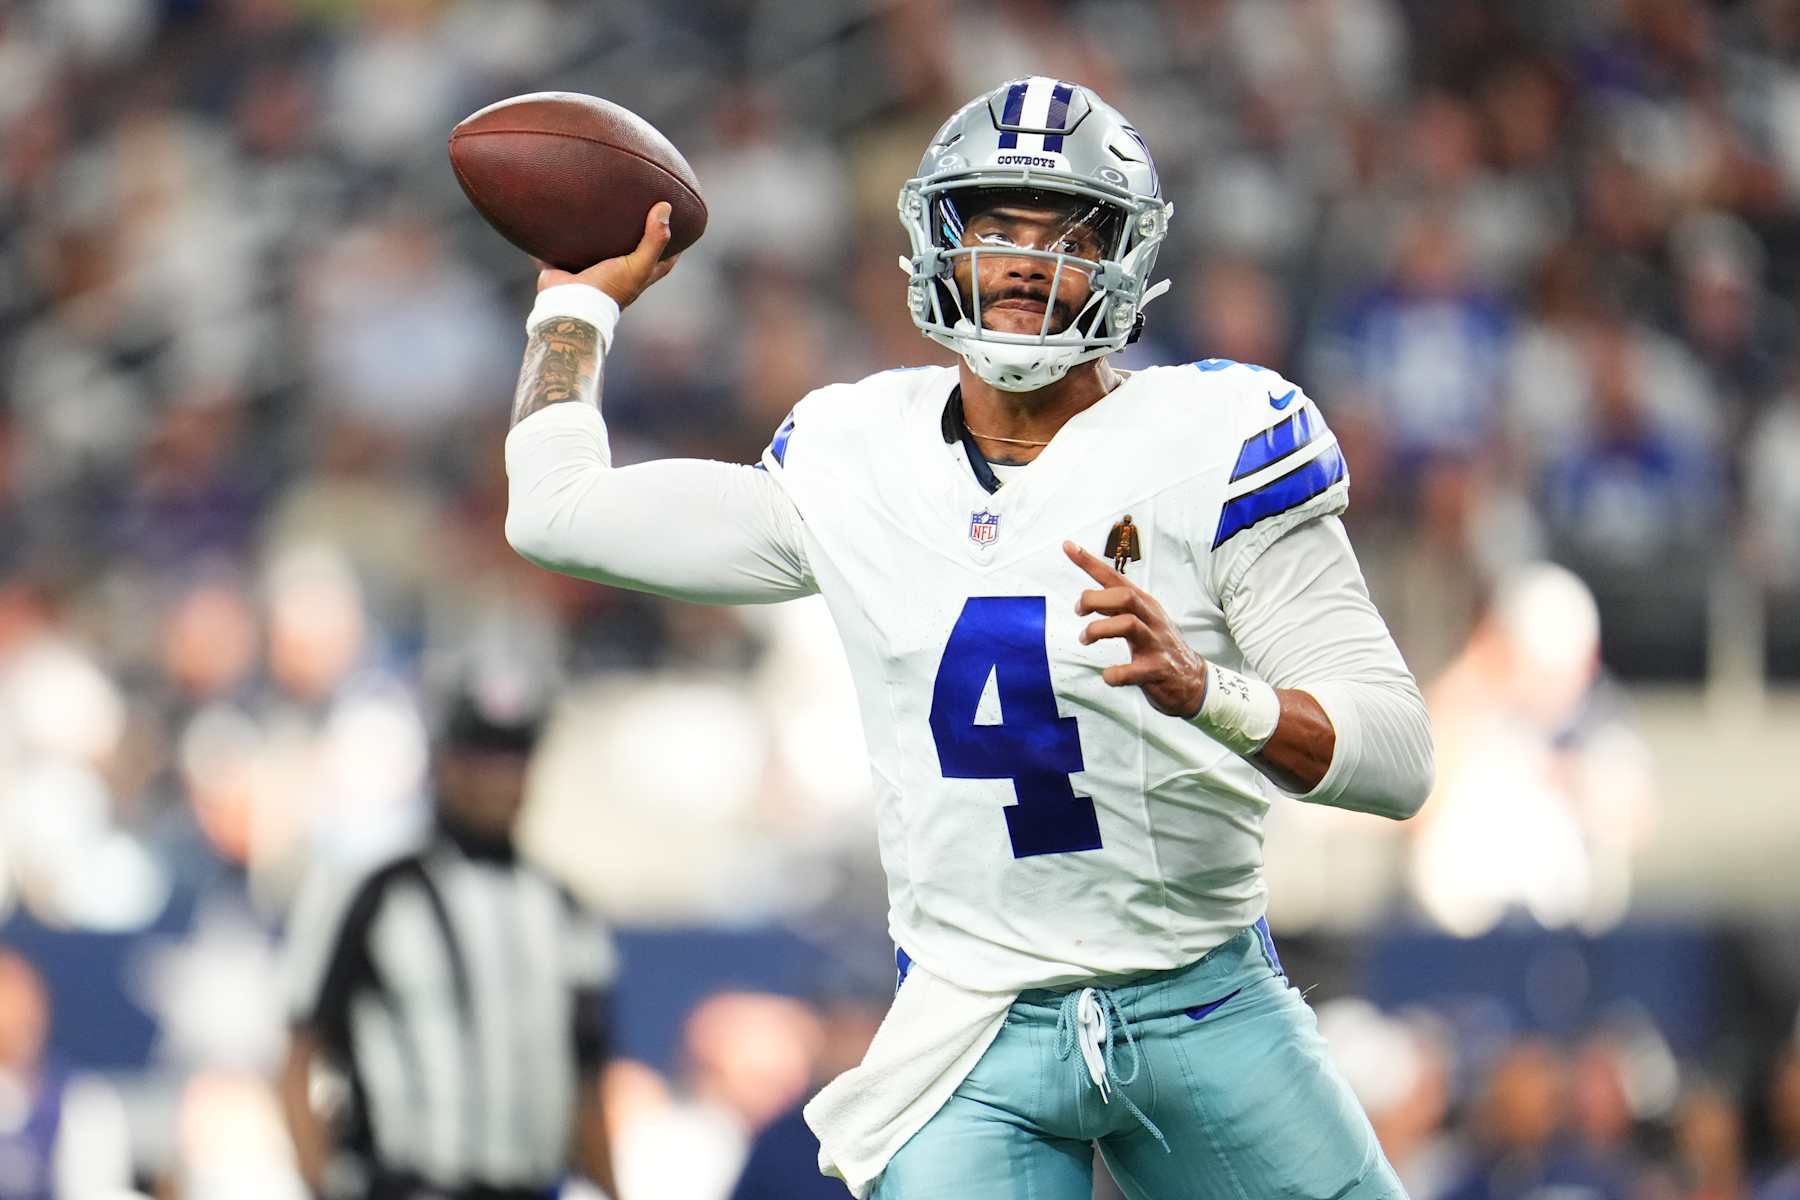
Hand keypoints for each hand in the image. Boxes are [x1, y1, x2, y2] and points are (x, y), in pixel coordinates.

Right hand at [536, 202, 679, 307]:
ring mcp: (587, 273)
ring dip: (593, 236)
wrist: (569, 305)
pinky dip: (557, 240)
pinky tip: (555, 217)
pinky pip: (559, 251)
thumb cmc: (608, 289)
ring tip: (595, 207)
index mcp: (635, 277)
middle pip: (628, 253)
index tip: (678, 226)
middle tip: (636, 209)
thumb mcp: (638, 265)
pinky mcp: (563, 269)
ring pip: (592, 250)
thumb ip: (654, 240)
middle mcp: (613, 275)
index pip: (662, 261)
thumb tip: (666, 207)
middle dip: (631, 236)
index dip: (671, 246)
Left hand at [1065, 540, 1208, 717]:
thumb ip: (1116, 607)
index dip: (1090, 562)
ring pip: (1128, 624)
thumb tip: (1086, 598)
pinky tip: (1108, 675)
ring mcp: (1155, 643)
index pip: (1115, 577)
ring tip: (1086, 640)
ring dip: (1098, 630)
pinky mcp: (1157, 669)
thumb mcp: (1141, 619)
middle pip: (1123, 596)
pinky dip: (1113, 674)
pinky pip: (1130, 671)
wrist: (1193, 681)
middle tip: (1078, 612)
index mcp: (1144, 604)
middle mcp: (1151, 619)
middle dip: (1094, 599)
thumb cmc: (1159, 646)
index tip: (1068, 547)